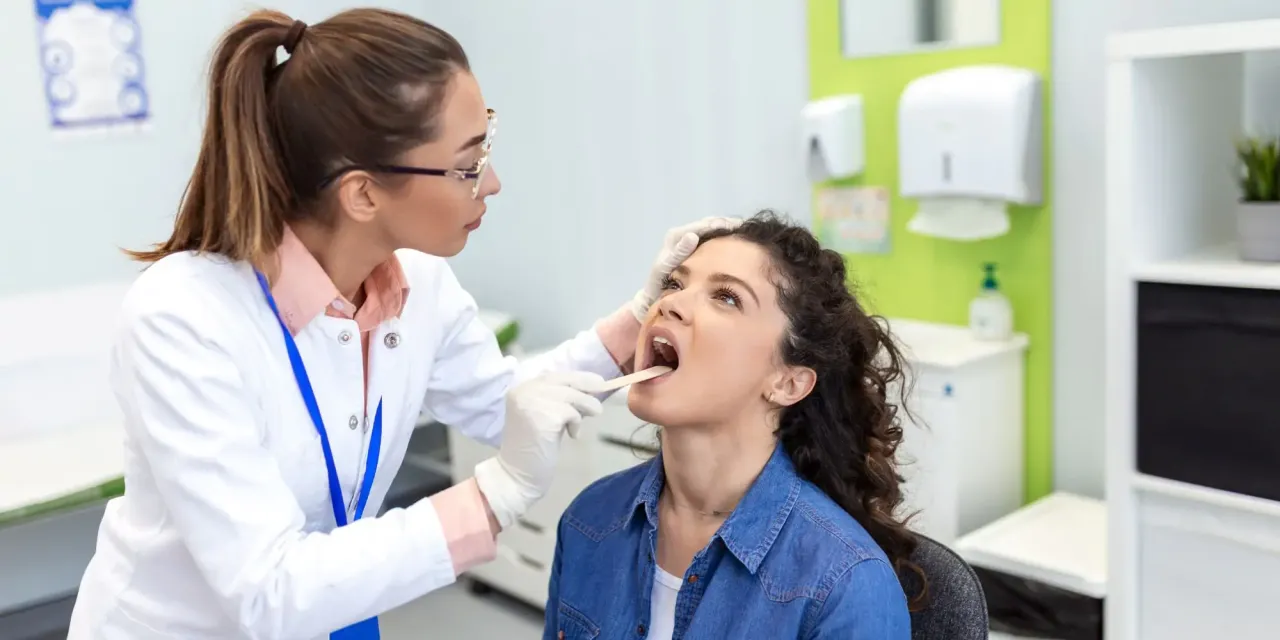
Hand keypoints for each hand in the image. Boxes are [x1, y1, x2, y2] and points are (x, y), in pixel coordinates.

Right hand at [473, 371, 604, 528]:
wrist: (517, 475)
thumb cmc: (532, 449)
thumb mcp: (543, 416)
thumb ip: (557, 401)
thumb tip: (589, 388)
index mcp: (521, 390)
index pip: (554, 375)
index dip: (578, 377)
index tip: (596, 381)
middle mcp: (524, 391)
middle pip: (565, 381)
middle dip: (587, 386)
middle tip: (602, 392)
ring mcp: (533, 403)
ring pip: (572, 396)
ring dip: (585, 408)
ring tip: (579, 425)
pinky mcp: (544, 417)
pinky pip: (572, 413)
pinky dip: (577, 424)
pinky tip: (571, 436)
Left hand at [629, 216, 741, 322]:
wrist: (654, 294)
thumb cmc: (659, 284)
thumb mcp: (666, 267)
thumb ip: (678, 252)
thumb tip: (693, 236)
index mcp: (675, 237)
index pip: (701, 226)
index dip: (718, 224)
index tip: (735, 226)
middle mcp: (680, 235)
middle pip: (708, 223)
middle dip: (725, 223)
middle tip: (743, 226)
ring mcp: (686, 240)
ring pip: (710, 228)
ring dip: (726, 228)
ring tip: (743, 230)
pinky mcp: (692, 248)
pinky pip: (710, 237)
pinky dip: (723, 236)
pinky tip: (735, 241)